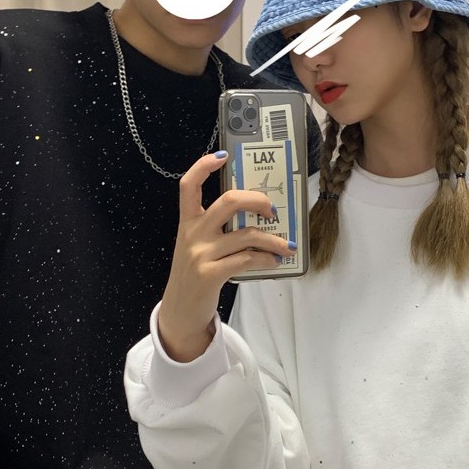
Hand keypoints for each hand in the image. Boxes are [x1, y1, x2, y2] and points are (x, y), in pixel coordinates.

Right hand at [158, 152, 293, 361]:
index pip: (188, 185)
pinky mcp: (211, 273)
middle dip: (258, 200)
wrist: (180, 311)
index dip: (203, 166)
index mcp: (188, 222)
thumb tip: (257, 217)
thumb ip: (216, 230)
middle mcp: (193, 233)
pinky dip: (266, 258)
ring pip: (246, 235)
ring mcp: (200, 254)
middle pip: (228, 201)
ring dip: (274, 240)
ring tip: (287, 246)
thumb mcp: (197, 246)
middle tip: (273, 210)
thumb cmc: (195, 274)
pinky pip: (247, 259)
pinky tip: (275, 261)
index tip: (223, 156)